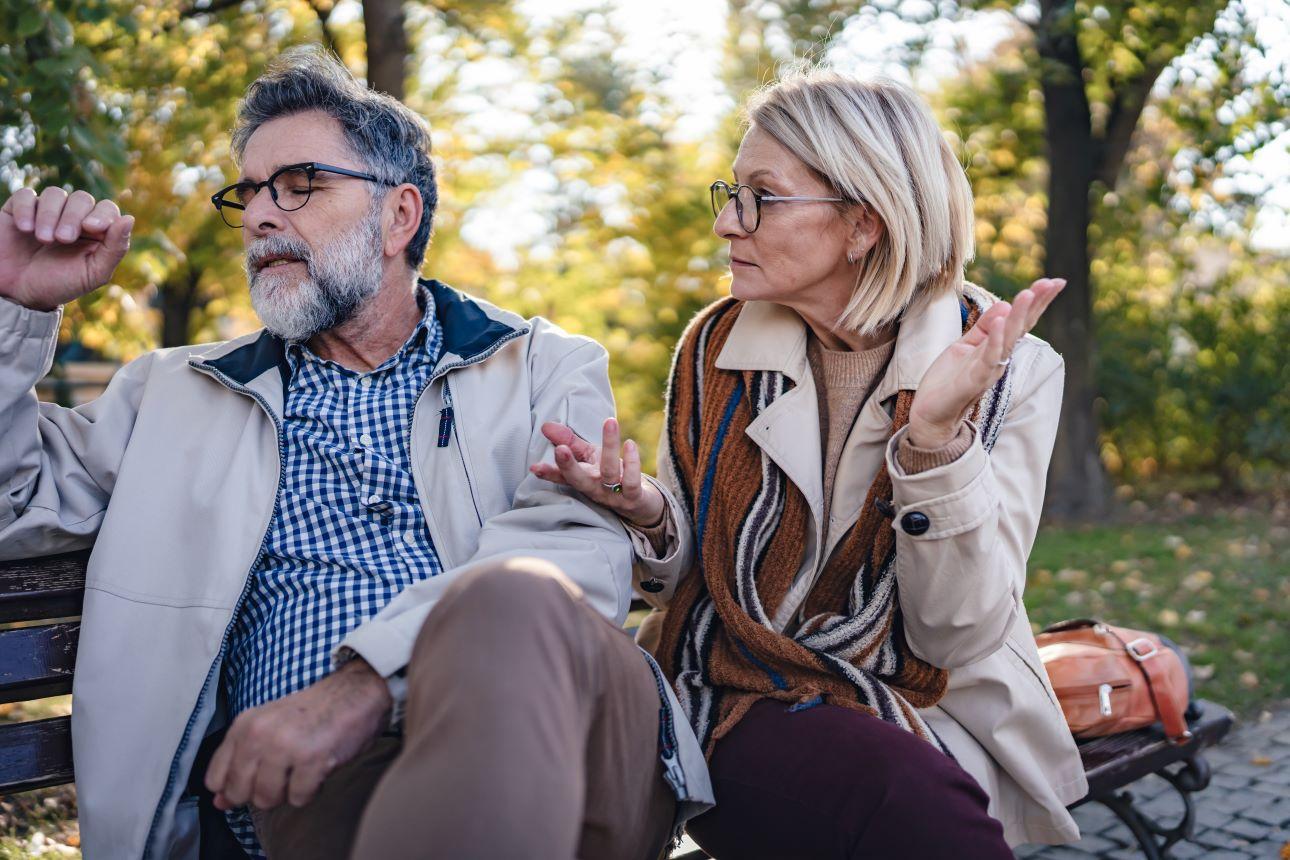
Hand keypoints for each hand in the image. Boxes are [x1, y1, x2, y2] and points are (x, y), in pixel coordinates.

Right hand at [0, 187, 133, 311]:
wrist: (20, 293)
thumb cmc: (61, 285)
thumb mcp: (93, 273)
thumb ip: (115, 248)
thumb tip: (129, 218)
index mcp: (97, 232)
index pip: (107, 209)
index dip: (102, 214)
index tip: (91, 227)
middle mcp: (73, 217)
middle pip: (82, 199)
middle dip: (73, 217)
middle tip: (62, 239)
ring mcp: (47, 211)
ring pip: (55, 194)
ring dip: (50, 214)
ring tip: (44, 239)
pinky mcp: (20, 210)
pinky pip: (26, 195)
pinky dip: (27, 208)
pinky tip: (25, 228)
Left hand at [205, 658, 391, 810]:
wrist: (355, 692)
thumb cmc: (312, 712)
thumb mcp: (268, 729)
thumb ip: (240, 763)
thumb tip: (219, 802)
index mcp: (245, 725)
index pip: (215, 778)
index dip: (234, 787)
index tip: (254, 778)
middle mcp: (260, 734)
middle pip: (240, 793)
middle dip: (261, 793)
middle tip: (283, 773)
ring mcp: (286, 746)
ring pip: (267, 799)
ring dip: (287, 792)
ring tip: (301, 770)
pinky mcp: (312, 758)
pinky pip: (298, 798)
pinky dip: (310, 790)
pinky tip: (318, 769)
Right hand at [530, 418, 665, 527]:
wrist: (642, 504)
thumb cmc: (611, 475)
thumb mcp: (590, 457)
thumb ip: (569, 441)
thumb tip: (545, 425)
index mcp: (582, 479)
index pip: (562, 476)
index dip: (548, 472)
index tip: (534, 467)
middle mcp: (595, 489)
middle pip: (579, 480)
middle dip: (568, 466)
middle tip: (560, 449)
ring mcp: (614, 495)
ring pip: (609, 472)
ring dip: (609, 446)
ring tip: (610, 421)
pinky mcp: (634, 498)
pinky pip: (631, 481)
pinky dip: (632, 463)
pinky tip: (630, 444)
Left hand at [908, 278, 1065, 447]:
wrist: (930, 413)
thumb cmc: (949, 380)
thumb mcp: (965, 346)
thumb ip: (984, 328)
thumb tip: (1004, 304)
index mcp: (997, 348)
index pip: (1021, 321)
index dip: (1036, 301)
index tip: (1054, 281)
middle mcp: (998, 358)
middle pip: (1021, 327)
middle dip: (1036, 304)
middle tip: (1051, 282)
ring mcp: (988, 369)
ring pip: (1008, 340)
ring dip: (1019, 317)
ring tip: (1028, 294)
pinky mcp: (974, 380)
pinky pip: (988, 358)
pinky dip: (996, 340)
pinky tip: (1002, 322)